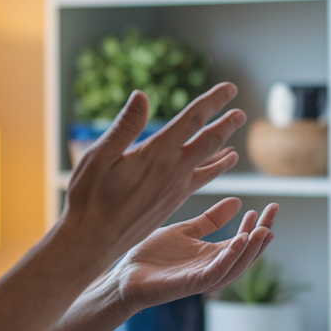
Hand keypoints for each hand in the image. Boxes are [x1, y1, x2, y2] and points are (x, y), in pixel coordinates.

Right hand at [63, 83, 244, 266]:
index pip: (192, 121)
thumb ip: (124, 126)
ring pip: (209, 163)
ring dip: (224, 147)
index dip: (213, 101)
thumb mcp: (98, 156)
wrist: (93, 241)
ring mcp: (175, 189)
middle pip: (209, 141)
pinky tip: (221, 164)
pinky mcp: (172, 202)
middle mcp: (172, 171)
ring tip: (237, 138)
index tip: (230, 88)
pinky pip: (201, 180)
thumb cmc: (89, 196)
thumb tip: (142, 95)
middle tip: (241, 111)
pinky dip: (215, 168)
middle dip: (226, 123)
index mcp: (156, 154)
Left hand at [110, 199, 278, 311]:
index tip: (272, 205)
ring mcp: (202, 277)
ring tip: (263, 229)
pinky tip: (238, 241)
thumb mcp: (185, 231)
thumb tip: (237, 201)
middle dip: (262, 234)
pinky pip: (216, 273)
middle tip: (273, 212)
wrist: (124, 275)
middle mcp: (212, 267)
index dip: (259, 225)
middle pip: (246, 253)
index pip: (244, 240)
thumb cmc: (151, 256)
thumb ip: (210, 220)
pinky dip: (229, 258)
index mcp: (212, 255)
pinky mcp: (190, 284)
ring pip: (237, 266)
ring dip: (252, 249)